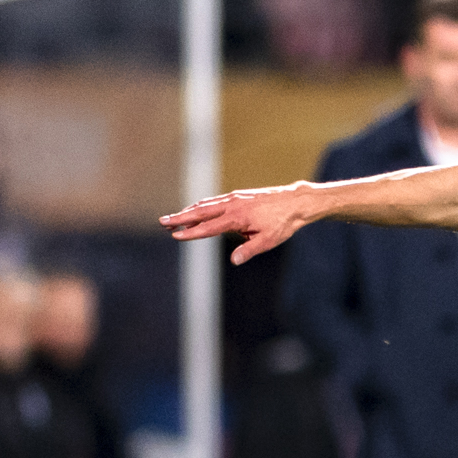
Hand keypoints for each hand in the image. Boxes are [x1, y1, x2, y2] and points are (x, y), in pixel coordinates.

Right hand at [162, 183, 314, 265]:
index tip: (175, 235)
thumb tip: (234, 261)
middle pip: (200, 211)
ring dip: (188, 211)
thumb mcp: (268, 241)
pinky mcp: (238, 196)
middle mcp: (232, 205)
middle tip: (162, 222)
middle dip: (180, 217)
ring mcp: (234, 198)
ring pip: (206, 204)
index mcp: (237, 218)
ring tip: (174, 218)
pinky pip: (215, 201)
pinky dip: (202, 206)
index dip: (191, 232)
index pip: (208, 227)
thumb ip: (249, 250)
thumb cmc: (282, 223)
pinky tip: (195, 210)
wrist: (295, 202)